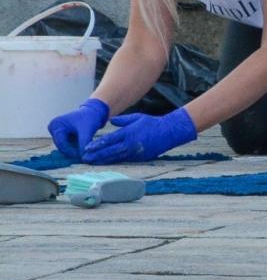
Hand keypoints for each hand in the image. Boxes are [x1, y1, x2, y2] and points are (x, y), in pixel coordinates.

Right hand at [48, 99, 108, 160]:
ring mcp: (56, 132)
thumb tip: (83, 157)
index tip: (82, 157)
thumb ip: (84, 143)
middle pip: (62, 146)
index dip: (71, 152)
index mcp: (56, 124)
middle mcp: (53, 128)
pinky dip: (75, 147)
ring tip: (85, 151)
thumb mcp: (87, 130)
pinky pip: (67, 145)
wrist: (94, 111)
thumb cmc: (90, 118)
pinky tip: (83, 148)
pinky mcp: (61, 135)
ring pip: (65, 147)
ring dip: (74, 150)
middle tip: (84, 156)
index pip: (61, 143)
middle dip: (73, 151)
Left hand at [82, 108, 196, 163]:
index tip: (87, 148)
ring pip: (114, 158)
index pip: (109, 140)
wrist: (168, 133)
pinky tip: (105, 162)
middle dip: (96, 155)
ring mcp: (134, 152)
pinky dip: (112, 161)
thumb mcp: (137, 117)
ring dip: (102, 160)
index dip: (97, 145)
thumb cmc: (152, 123)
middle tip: (85, 158)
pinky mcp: (138, 158)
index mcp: (128, 133)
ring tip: (92, 162)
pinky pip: (122, 160)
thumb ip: (123, 120)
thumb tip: (111, 121)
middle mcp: (129, 144)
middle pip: (109, 151)